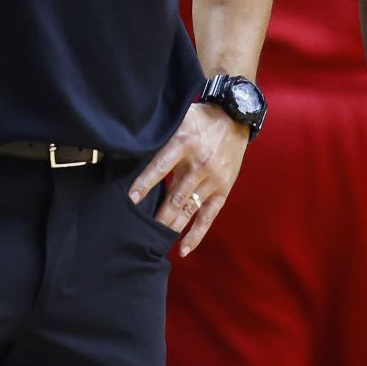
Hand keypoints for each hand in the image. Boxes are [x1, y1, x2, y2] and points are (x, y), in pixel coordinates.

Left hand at [129, 102, 248, 255]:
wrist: (235, 116)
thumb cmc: (201, 118)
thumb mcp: (179, 119)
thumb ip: (160, 135)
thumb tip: (132, 148)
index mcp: (184, 144)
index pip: (161, 167)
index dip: (145, 183)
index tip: (131, 199)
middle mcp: (199, 165)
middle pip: (174, 196)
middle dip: (156, 216)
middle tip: (139, 230)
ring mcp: (212, 180)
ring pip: (188, 209)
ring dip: (171, 226)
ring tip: (155, 241)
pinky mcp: (223, 190)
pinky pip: (208, 217)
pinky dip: (196, 235)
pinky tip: (183, 249)